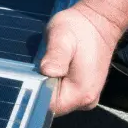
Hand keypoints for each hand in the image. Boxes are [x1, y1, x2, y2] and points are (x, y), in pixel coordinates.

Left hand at [40, 0, 127, 115]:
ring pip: (56, 99)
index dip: (35, 92)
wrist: (99, 22)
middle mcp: (86, 101)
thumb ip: (56, 55)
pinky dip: (54, 82)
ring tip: (46, 63)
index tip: (29, 76)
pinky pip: (62, 93)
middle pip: (51, 105)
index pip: (48, 106)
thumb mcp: (62, 36)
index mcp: (81, 93)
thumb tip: (47, 72)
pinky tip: (53, 66)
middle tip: (37, 65)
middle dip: (40, 88)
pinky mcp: (83, 91)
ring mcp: (86, 97)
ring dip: (47, 84)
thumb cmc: (79, 27)